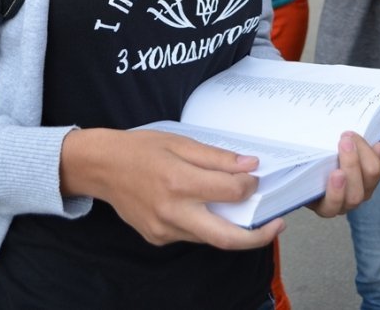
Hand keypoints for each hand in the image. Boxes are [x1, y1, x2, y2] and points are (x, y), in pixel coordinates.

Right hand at [60, 128, 284, 249]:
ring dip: (231, 229)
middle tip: (277, 225)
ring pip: (209, 238)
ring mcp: (164, 230)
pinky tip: (206, 209)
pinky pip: (191, 235)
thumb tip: (249, 166)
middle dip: (257, 237)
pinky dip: (206, 224)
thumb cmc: (141, 148)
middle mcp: (173, 212)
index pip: (229, 192)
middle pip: (226, 238)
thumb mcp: (180, 142)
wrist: (102, 166)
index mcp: (179, 182)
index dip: (249, 185)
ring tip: (244, 213)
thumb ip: (216, 157)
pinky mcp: (158, 238)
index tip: (255, 178)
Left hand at [309, 132, 379, 217]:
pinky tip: (336, 175)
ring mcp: (343, 201)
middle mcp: (360, 187)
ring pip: (356, 194)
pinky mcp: (323, 207)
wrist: (294, 165)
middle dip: (363, 154)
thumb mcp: (336, 137)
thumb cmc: (318, 149)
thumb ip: (357, 138)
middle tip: (348, 138)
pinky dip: (337, 191)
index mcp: (368, 167)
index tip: (378, 144)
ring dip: (351, 168)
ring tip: (342, 149)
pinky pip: (333, 206)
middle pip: (372, 175)